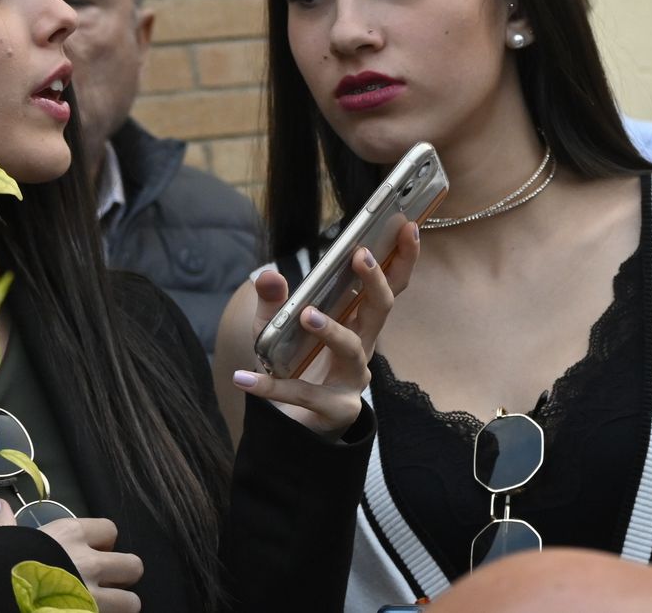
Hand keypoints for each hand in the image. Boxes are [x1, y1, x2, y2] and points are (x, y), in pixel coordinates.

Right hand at [0, 499, 143, 611]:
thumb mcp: (2, 541)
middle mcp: (89, 563)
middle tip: (107, 583)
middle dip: (123, 576)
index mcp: (71, 536)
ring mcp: (92, 596)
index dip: (103, 542)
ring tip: (105, 608)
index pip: (110, 530)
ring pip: (131, 601)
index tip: (91, 551)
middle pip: (133, 565)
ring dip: (120, 605)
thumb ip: (5, 523)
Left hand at [231, 221, 420, 434]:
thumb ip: (274, 303)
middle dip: (375, 282)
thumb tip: (269, 275)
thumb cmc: (296, 367)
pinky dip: (270, 386)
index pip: (390, 286)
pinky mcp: (334, 408)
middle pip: (381, 310)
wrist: (293, 424)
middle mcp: (364, 347)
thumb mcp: (278, 329)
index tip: (408, 226)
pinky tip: (243, 377)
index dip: (403, 258)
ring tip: (306, 314)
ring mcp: (352, 379)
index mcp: (359, 322)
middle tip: (361, 256)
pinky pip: (303, 394)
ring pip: (351, 348)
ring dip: (331, 329)